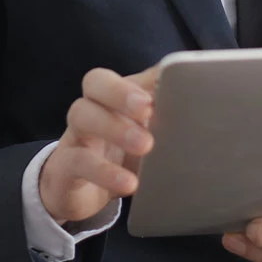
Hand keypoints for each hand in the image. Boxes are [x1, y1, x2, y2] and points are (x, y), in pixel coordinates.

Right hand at [37, 64, 159, 225]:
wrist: (82, 191)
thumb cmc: (121, 153)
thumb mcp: (145, 132)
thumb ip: (166, 111)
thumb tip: (196, 91)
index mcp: (113, 95)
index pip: (125, 70)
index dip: (138, 77)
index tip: (163, 87)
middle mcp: (91, 107)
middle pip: (95, 83)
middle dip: (121, 91)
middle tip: (148, 108)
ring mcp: (75, 135)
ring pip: (82, 115)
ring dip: (115, 128)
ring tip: (146, 146)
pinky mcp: (65, 166)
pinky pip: (79, 161)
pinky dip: (104, 171)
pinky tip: (129, 183)